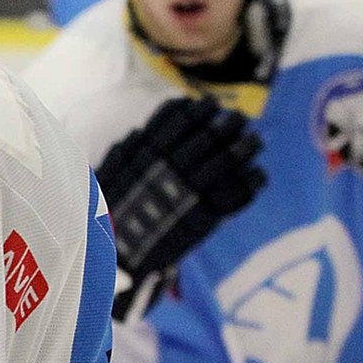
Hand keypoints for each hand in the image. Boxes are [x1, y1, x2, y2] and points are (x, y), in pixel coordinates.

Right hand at [98, 96, 264, 317]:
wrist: (114, 258)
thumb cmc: (105, 217)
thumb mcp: (104, 177)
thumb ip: (123, 152)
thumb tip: (140, 131)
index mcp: (147, 156)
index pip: (178, 120)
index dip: (197, 110)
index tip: (207, 104)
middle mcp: (171, 170)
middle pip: (209, 137)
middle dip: (228, 123)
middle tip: (238, 118)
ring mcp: (190, 193)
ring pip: (227, 161)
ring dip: (246, 147)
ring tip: (255, 140)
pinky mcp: (205, 219)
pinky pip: (237, 195)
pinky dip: (252, 183)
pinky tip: (258, 175)